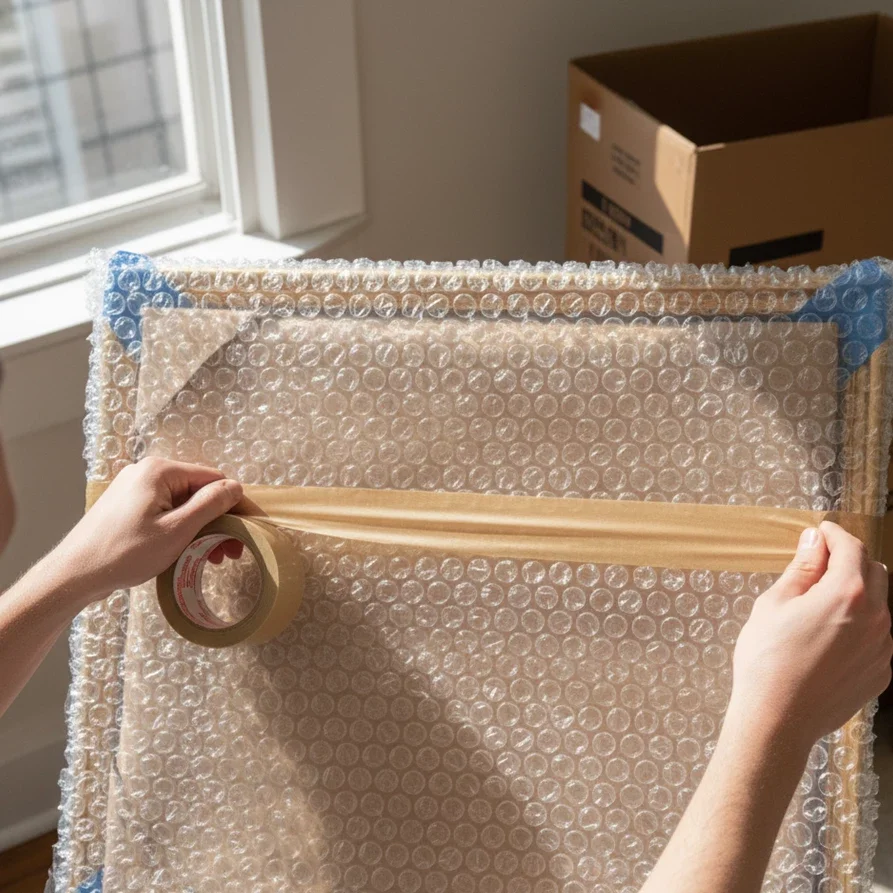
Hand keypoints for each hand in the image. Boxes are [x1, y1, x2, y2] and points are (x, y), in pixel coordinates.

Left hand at [55, 458, 243, 603]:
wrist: (74, 574)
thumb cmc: (125, 553)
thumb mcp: (177, 530)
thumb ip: (210, 505)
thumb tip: (236, 487)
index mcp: (160, 471)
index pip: (214, 479)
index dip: (235, 504)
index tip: (249, 530)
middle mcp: (147, 472)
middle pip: (198, 491)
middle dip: (218, 520)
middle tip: (230, 552)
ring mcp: (135, 487)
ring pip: (182, 503)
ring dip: (201, 528)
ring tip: (211, 557)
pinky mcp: (127, 504)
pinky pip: (165, 511)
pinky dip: (180, 528)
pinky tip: (187, 550)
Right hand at [729, 522, 891, 751]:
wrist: (777, 718)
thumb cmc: (767, 658)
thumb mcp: (775, 604)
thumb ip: (802, 569)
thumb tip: (813, 541)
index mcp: (847, 594)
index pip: (851, 548)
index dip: (835, 534)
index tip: (821, 531)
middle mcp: (876, 618)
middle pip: (874, 571)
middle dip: (850, 559)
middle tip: (820, 561)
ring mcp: (882, 648)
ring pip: (879, 605)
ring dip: (857, 593)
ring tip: (820, 604)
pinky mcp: (880, 672)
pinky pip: (877, 636)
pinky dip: (859, 625)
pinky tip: (828, 636)